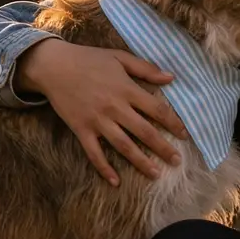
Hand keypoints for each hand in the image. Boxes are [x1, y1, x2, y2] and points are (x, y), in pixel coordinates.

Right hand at [17, 38, 189, 184]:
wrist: (54, 66)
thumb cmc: (89, 59)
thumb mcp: (119, 57)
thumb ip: (145, 68)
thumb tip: (171, 77)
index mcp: (127, 89)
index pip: (157, 110)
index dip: (174, 123)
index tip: (185, 135)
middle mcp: (115, 108)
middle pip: (145, 132)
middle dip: (163, 148)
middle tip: (177, 162)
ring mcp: (98, 121)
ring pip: (124, 146)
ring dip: (141, 162)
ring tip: (156, 174)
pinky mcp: (82, 130)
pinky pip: (94, 153)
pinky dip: (104, 168)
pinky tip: (115, 182)